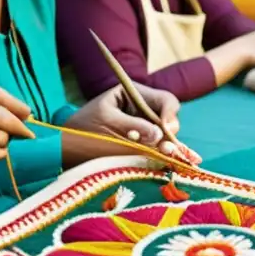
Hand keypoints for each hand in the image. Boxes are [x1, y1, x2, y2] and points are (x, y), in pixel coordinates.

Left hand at [65, 83, 201, 163]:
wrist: (65, 148)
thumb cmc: (83, 130)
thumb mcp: (106, 124)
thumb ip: (132, 127)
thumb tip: (160, 134)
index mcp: (133, 94)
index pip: (163, 100)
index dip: (169, 114)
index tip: (166, 130)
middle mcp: (143, 110)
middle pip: (169, 119)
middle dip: (171, 134)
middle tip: (167, 150)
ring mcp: (145, 128)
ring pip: (167, 136)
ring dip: (170, 147)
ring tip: (171, 158)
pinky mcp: (143, 145)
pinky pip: (161, 148)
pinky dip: (169, 155)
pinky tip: (189, 161)